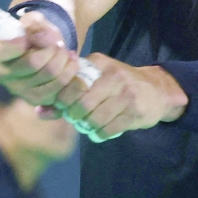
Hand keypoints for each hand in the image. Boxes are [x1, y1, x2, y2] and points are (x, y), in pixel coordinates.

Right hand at [0, 11, 77, 106]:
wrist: (42, 49)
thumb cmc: (31, 32)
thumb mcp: (32, 20)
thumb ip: (36, 25)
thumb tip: (46, 39)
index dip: (17, 45)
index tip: (30, 39)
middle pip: (32, 64)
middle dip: (52, 50)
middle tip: (59, 44)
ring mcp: (15, 89)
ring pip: (48, 77)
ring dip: (64, 62)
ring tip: (67, 53)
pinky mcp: (33, 100)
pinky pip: (57, 92)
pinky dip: (69, 76)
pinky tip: (71, 65)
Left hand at [53, 54, 187, 141]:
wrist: (157, 90)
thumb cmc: (118, 85)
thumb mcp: (95, 81)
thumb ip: (67, 95)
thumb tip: (39, 112)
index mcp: (99, 63)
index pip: (71, 84)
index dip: (62, 101)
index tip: (65, 107)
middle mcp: (113, 75)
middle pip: (81, 104)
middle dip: (75, 116)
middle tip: (77, 119)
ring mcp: (126, 93)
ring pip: (94, 119)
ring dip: (87, 127)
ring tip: (88, 125)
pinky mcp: (135, 111)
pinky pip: (108, 130)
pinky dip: (99, 134)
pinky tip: (100, 131)